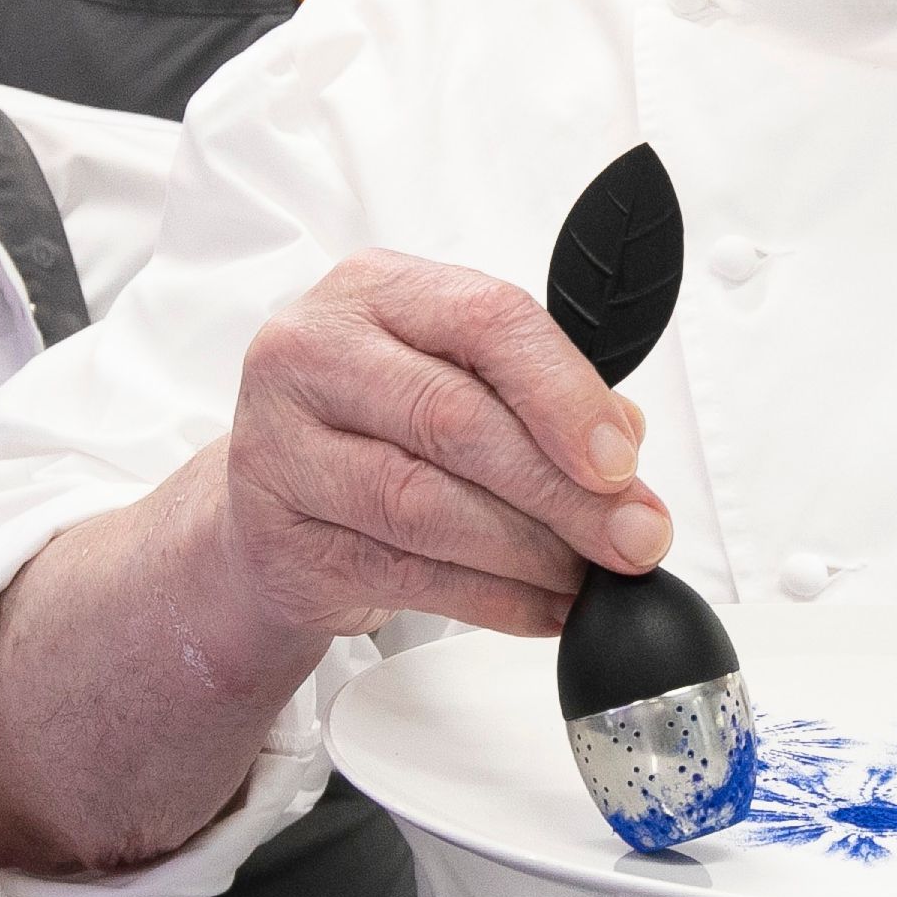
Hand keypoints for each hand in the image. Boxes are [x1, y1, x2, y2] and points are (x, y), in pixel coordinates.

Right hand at [213, 251, 665, 639]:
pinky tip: (542, 606)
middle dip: (564, 492)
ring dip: (529, 552)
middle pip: (458, 422)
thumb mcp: (452, 378)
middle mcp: (314, 353)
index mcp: (373, 290)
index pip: (487, 320)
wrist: (266, 511)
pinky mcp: (279, 538)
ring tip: (586, 575)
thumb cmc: (371, 429)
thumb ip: (540, 396)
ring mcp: (281, 446)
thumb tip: (624, 440)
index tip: (620, 460)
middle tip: (631, 536)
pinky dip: (492, 600)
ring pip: (426, 506)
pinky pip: (405, 575)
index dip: (566, 395)